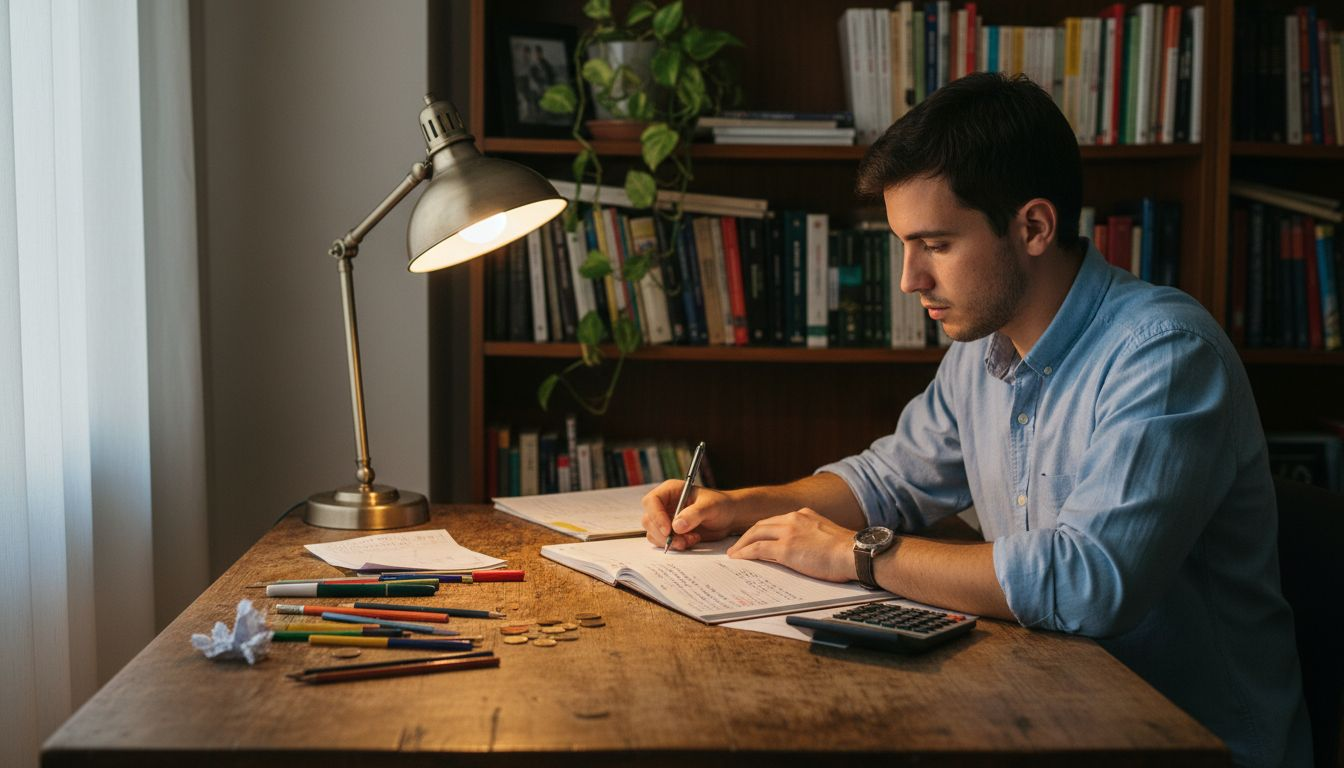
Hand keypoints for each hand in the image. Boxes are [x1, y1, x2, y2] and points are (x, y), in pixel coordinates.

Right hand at [642, 481, 736, 549]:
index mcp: (670, 491)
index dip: (656, 516)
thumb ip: (694, 514)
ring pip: (653, 533)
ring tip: (691, 540)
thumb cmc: (720, 505)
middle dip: (663, 534)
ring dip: (670, 541)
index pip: (651, 501)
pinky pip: (662, 541)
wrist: (728, 518)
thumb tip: (676, 526)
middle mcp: (664, 504)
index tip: (668, 530)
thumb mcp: (710, 507)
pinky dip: (675, 545)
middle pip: (649, 520)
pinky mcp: (670, 532)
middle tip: (681, 541)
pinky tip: (691, 540)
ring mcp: (665, 519)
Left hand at [726, 508, 857, 582]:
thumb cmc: (847, 551)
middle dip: (747, 535)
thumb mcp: (825, 534)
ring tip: (734, 554)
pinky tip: (739, 558)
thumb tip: (802, 548)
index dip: (762, 530)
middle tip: (737, 546)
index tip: (754, 537)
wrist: (855, 553)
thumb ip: (810, 535)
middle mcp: (793, 518)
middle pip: (761, 524)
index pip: (776, 520)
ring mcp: (789, 532)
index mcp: (804, 514)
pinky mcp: (786, 548)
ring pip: (755, 534)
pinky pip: (758, 548)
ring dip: (742, 544)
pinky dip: (745, 552)